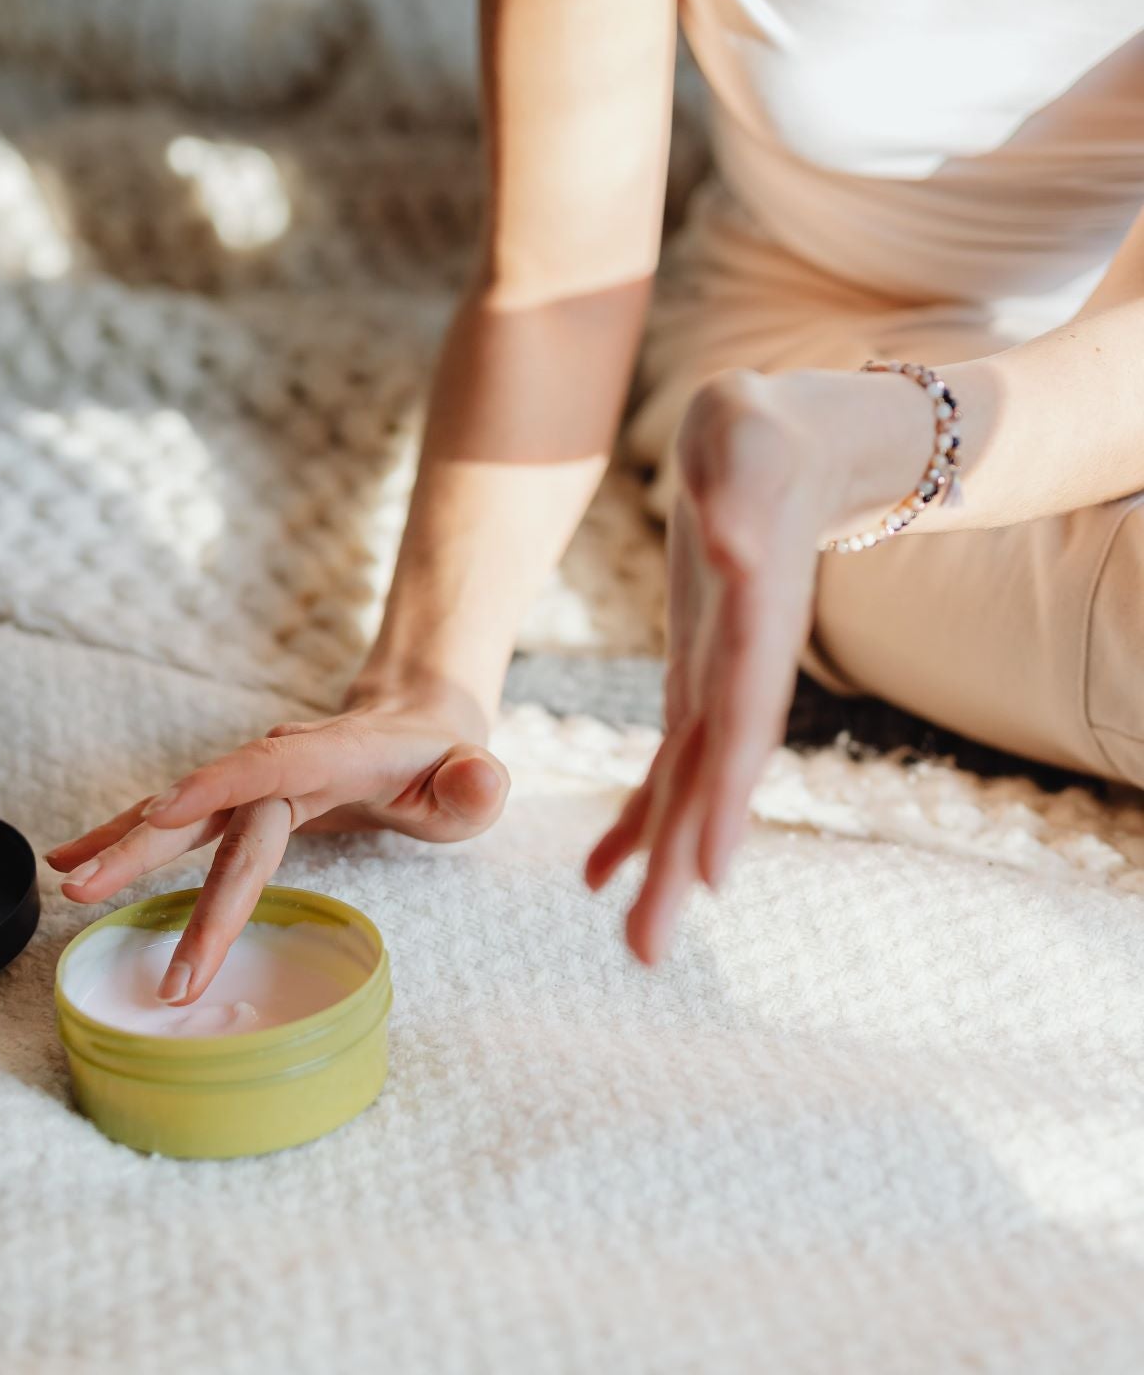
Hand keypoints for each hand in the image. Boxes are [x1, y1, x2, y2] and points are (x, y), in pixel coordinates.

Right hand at [45, 685, 508, 1003]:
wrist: (416, 728)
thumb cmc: (446, 769)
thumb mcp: (474, 783)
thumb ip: (476, 787)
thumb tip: (479, 781)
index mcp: (336, 758)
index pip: (271, 769)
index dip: (217, 788)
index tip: (161, 815)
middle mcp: (283, 763)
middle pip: (208, 806)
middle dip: (147, 848)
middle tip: (88, 895)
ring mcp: (255, 781)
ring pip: (179, 813)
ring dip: (123, 846)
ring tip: (65, 883)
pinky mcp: (239, 802)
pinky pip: (178, 821)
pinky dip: (126, 838)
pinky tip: (74, 860)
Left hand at [584, 368, 890, 961]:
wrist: (783, 447)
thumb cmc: (761, 438)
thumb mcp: (748, 446)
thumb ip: (743, 503)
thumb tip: (732, 556)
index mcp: (754, 627)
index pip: (741, 722)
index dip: (724, 797)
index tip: (708, 873)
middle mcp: (743, 672)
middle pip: (714, 779)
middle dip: (681, 864)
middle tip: (647, 951)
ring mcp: (722, 683)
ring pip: (690, 788)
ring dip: (662, 862)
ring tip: (634, 938)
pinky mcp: (697, 681)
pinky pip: (668, 765)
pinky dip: (640, 817)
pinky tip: (605, 869)